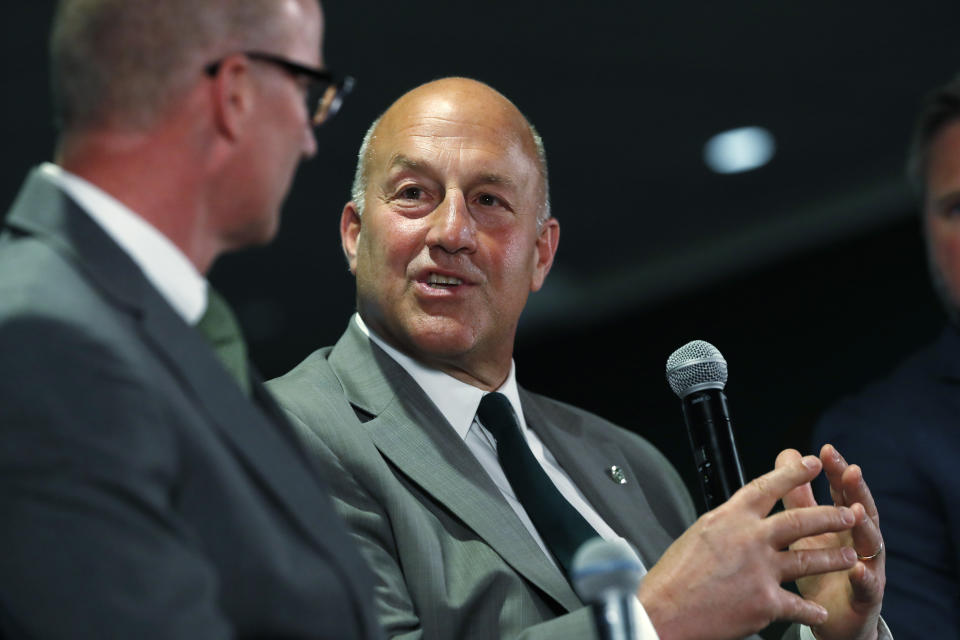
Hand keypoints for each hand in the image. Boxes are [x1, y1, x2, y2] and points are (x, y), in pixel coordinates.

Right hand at [638, 455, 858, 639]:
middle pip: (801, 521)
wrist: (666, 612)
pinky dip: (811, 611)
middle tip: (851, 513)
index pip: (768, 487)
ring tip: (850, 556)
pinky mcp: (766, 602)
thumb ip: (728, 524)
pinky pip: (799, 605)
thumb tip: (742, 516)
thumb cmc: (675, 575)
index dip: (793, 473)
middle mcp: (749, 538)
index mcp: (730, 517)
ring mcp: (761, 570)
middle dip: (831, 516)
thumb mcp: (699, 533)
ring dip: (834, 558)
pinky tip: (819, 613)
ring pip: (809, 560)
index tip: (813, 463)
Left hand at [779, 446, 884, 639]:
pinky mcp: (865, 598)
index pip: (841, 492)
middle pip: (861, 510)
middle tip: (850, 471)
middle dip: (856, 490)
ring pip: (871, 544)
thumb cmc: (819, 567)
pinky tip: (858, 569)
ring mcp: (867, 567)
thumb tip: (789, 456)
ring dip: (866, 526)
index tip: (826, 450)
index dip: (836, 471)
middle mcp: (858, 541)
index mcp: (841, 523)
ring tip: (856, 511)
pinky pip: (868, 587)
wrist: (830, 618)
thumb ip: (799, 496)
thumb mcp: (805, 530)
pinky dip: (864, 576)